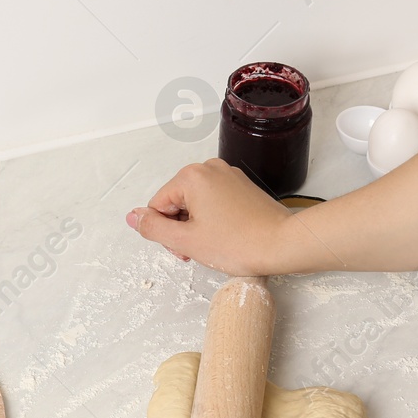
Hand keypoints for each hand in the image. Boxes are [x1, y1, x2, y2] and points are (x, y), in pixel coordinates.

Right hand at [125, 159, 294, 275]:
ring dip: (197, 226)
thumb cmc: (241, 243)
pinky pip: (215, 202)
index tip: (186, 247)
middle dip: (182, 228)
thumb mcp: (186, 241)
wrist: (283, 244)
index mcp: (191, 176)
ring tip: (216, 243)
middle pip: (176, 202)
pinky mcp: (242, 187)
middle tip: (200, 249)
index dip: (166, 232)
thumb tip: (133, 217)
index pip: (158, 206)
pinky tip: (227, 235)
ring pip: (195, 203)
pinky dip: (215, 220)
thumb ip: (153, 228)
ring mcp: (228, 176)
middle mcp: (209, 169)